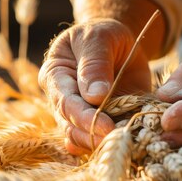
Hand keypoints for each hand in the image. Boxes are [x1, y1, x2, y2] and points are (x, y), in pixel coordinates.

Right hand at [39, 19, 150, 154]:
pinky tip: (126, 145)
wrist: (118, 43)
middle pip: (71, 125)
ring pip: (82, 138)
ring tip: (126, 142)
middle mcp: (61, 99)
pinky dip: (111, 145)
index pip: (65, 102)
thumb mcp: (99, 38)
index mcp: (55, 75)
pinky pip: (98, 140)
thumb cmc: (103, 35)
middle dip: (94, 134)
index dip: (84, 117)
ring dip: (102, 143)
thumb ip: (95, 63)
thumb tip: (94, 96)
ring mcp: (78, 114)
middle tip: (120, 139)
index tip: (107, 126)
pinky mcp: (97, 123)